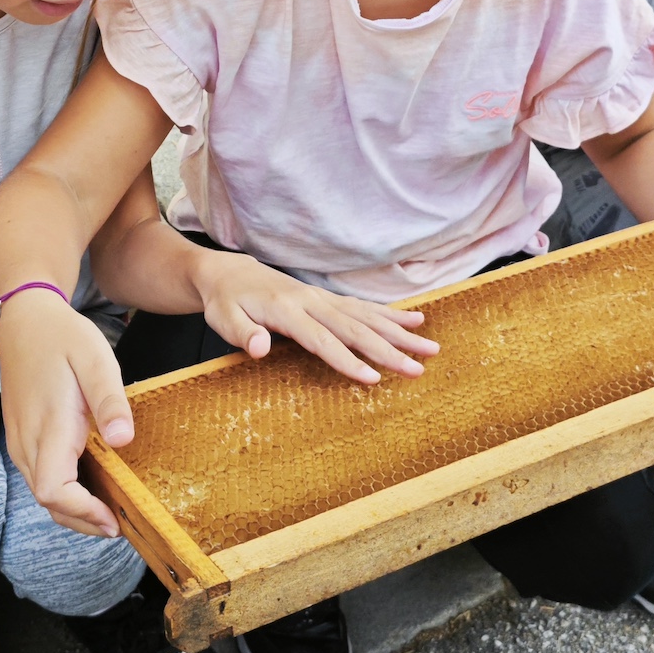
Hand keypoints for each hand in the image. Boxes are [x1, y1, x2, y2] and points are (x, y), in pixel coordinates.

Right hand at [0, 290, 129, 537]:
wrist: (23, 319)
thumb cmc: (62, 336)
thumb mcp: (95, 359)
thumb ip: (110, 401)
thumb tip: (124, 441)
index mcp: (48, 426)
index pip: (53, 490)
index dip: (82, 512)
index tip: (112, 519)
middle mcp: (27, 441)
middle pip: (48, 501)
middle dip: (82, 520)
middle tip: (119, 524)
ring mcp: (20, 440)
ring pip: (42, 492)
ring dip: (73, 509)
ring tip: (109, 510)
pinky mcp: (21, 436)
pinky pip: (39, 476)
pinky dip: (63, 492)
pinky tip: (89, 484)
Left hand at [189, 252, 436, 382]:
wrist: (228, 274)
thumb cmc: (225, 303)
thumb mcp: (222, 320)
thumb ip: (243, 334)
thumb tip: (261, 347)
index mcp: (286, 310)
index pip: (322, 340)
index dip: (347, 360)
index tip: (373, 378)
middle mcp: (311, 302)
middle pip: (355, 328)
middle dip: (389, 350)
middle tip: (419, 368)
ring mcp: (323, 298)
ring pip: (367, 316)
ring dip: (400, 332)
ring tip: (431, 347)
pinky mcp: (327, 299)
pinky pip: (364, 307)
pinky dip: (391, 314)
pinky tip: (415, 320)